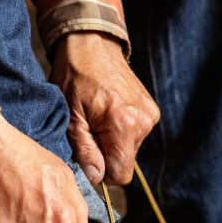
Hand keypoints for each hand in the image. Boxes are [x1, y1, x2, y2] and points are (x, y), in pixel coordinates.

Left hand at [50, 32, 159, 184]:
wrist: (92, 44)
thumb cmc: (74, 78)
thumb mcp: (70, 118)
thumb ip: (84, 151)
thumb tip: (96, 178)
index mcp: (123, 125)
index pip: (120, 175)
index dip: (101, 171)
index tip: (87, 153)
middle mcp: (143, 122)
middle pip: (124, 163)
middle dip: (105, 154)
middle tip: (88, 129)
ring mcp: (150, 115)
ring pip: (129, 149)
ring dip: (112, 141)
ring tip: (97, 117)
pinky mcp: (151, 110)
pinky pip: (135, 135)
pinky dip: (120, 130)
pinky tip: (108, 112)